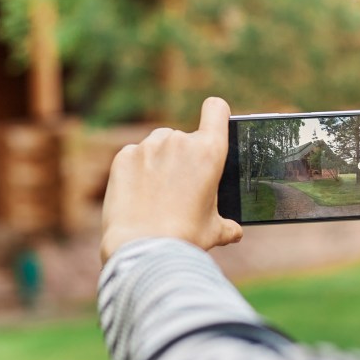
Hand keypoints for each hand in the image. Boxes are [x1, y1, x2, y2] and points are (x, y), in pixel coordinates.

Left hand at [100, 97, 243, 264]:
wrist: (143, 250)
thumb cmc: (185, 239)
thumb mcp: (214, 231)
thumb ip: (228, 225)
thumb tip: (235, 232)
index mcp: (208, 151)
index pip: (216, 109)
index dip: (216, 113)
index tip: (214, 123)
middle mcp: (178, 141)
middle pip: (184, 138)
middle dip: (183, 158)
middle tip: (179, 188)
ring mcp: (148, 146)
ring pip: (157, 145)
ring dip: (159, 161)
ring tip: (156, 194)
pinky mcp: (123, 157)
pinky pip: (134, 156)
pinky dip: (136, 171)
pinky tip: (137, 195)